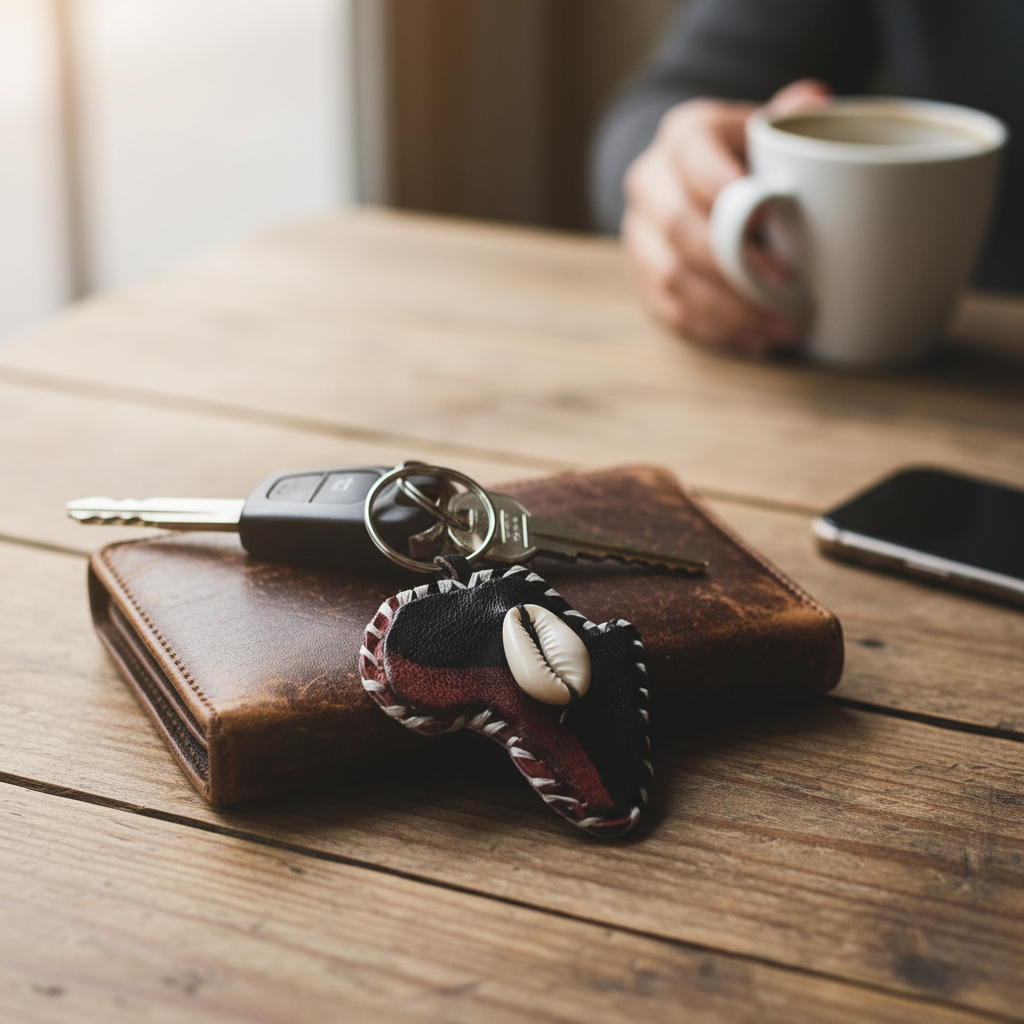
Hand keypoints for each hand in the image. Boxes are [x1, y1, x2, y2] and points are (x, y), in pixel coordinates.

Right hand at [622, 79, 831, 356]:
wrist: (685, 178)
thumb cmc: (741, 155)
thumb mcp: (763, 128)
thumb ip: (787, 118)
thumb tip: (814, 100)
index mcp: (682, 136)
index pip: (694, 159)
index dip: (727, 192)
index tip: (767, 219)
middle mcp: (649, 183)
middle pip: (680, 227)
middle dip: (734, 265)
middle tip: (787, 288)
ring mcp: (638, 234)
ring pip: (671, 277)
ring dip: (728, 308)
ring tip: (779, 327)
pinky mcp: (640, 276)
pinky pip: (669, 310)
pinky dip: (714, 330)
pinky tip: (755, 340)